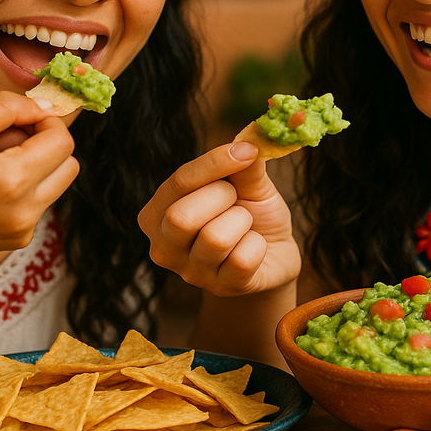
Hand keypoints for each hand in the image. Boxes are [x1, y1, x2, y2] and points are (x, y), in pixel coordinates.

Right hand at [0, 91, 78, 266]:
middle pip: (68, 164)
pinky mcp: (15, 240)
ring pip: (55, 183)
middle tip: (1, 138)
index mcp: (12, 182)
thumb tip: (42, 107)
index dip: (43, 120)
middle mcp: (25, 213)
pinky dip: (21, 187)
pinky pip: (37, 202)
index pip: (61, 141)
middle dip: (43, 144)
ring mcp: (22, 232)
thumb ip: (5, 108)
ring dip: (33, 165)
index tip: (15, 117)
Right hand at [138, 141, 299, 296]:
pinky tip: (255, 247)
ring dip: (243, 222)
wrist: (274, 253)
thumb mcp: (245, 182)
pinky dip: (259, 246)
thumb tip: (249, 142)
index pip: (177, 184)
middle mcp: (163, 247)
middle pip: (180, 218)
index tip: (245, 151)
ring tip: (246, 224)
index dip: (214, 163)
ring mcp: (191, 273)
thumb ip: (242, 164)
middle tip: (236, 199)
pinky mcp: (222, 288)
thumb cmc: (250, 212)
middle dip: (221, 197)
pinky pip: (243, 260)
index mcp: (157, 213)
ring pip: (214, 239)